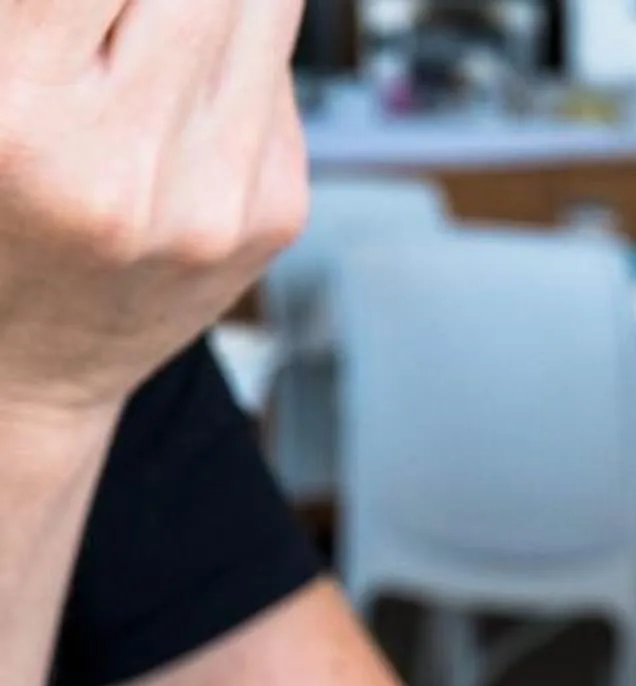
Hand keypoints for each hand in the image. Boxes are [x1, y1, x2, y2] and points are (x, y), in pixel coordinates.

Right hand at [0, 0, 305, 441]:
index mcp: (23, 119)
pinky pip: (278, 54)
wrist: (27, 366)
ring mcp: (218, 192)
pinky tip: (175, 52)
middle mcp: (130, 164)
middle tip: (120, 6)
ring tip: (150, 21)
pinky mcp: (275, 205)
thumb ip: (33, 12)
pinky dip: (234, 24)